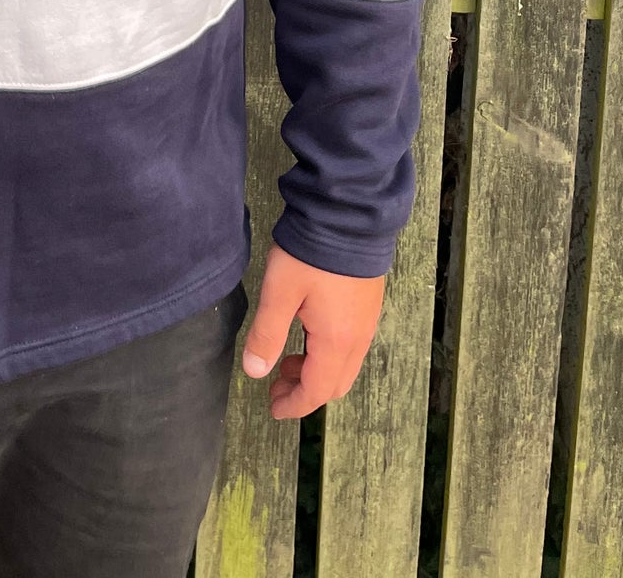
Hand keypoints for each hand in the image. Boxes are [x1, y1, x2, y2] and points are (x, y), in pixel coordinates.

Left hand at [240, 240, 385, 418]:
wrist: (348, 215)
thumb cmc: (311, 253)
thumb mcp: (279, 292)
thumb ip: (266, 334)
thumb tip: (255, 372)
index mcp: (336, 342)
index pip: (316, 391)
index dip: (294, 405)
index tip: (273, 408)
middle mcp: (358, 338)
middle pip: (334, 384)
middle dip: (304, 391)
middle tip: (276, 383)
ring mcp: (366, 322)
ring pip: (344, 365)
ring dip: (316, 371)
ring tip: (287, 358)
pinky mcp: (367, 305)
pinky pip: (350, 346)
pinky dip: (328, 354)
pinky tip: (307, 333)